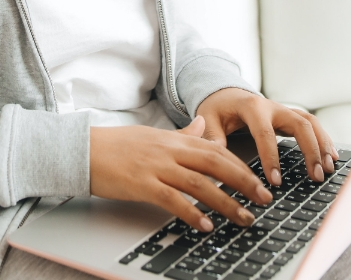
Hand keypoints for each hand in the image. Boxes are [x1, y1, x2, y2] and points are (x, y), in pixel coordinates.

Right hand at [89, 116, 273, 231]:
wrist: (86, 149)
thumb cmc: (119, 145)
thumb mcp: (154, 135)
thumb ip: (181, 133)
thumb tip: (203, 125)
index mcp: (174, 138)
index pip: (215, 150)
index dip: (241, 165)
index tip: (259, 180)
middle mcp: (169, 150)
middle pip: (215, 164)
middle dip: (244, 182)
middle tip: (264, 199)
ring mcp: (156, 166)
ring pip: (200, 184)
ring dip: (226, 203)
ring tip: (244, 218)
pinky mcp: (142, 184)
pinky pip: (173, 199)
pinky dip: (192, 213)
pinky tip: (206, 225)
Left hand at [196, 88, 338, 185]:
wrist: (225, 93)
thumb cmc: (217, 108)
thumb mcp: (208, 118)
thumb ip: (212, 135)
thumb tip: (217, 157)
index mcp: (252, 107)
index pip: (265, 133)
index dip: (271, 157)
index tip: (275, 180)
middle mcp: (272, 106)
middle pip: (299, 124)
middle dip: (309, 150)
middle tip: (315, 175)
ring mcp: (283, 110)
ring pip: (310, 122)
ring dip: (321, 144)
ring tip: (328, 168)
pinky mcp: (289, 117)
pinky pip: (312, 124)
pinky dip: (323, 139)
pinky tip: (331, 157)